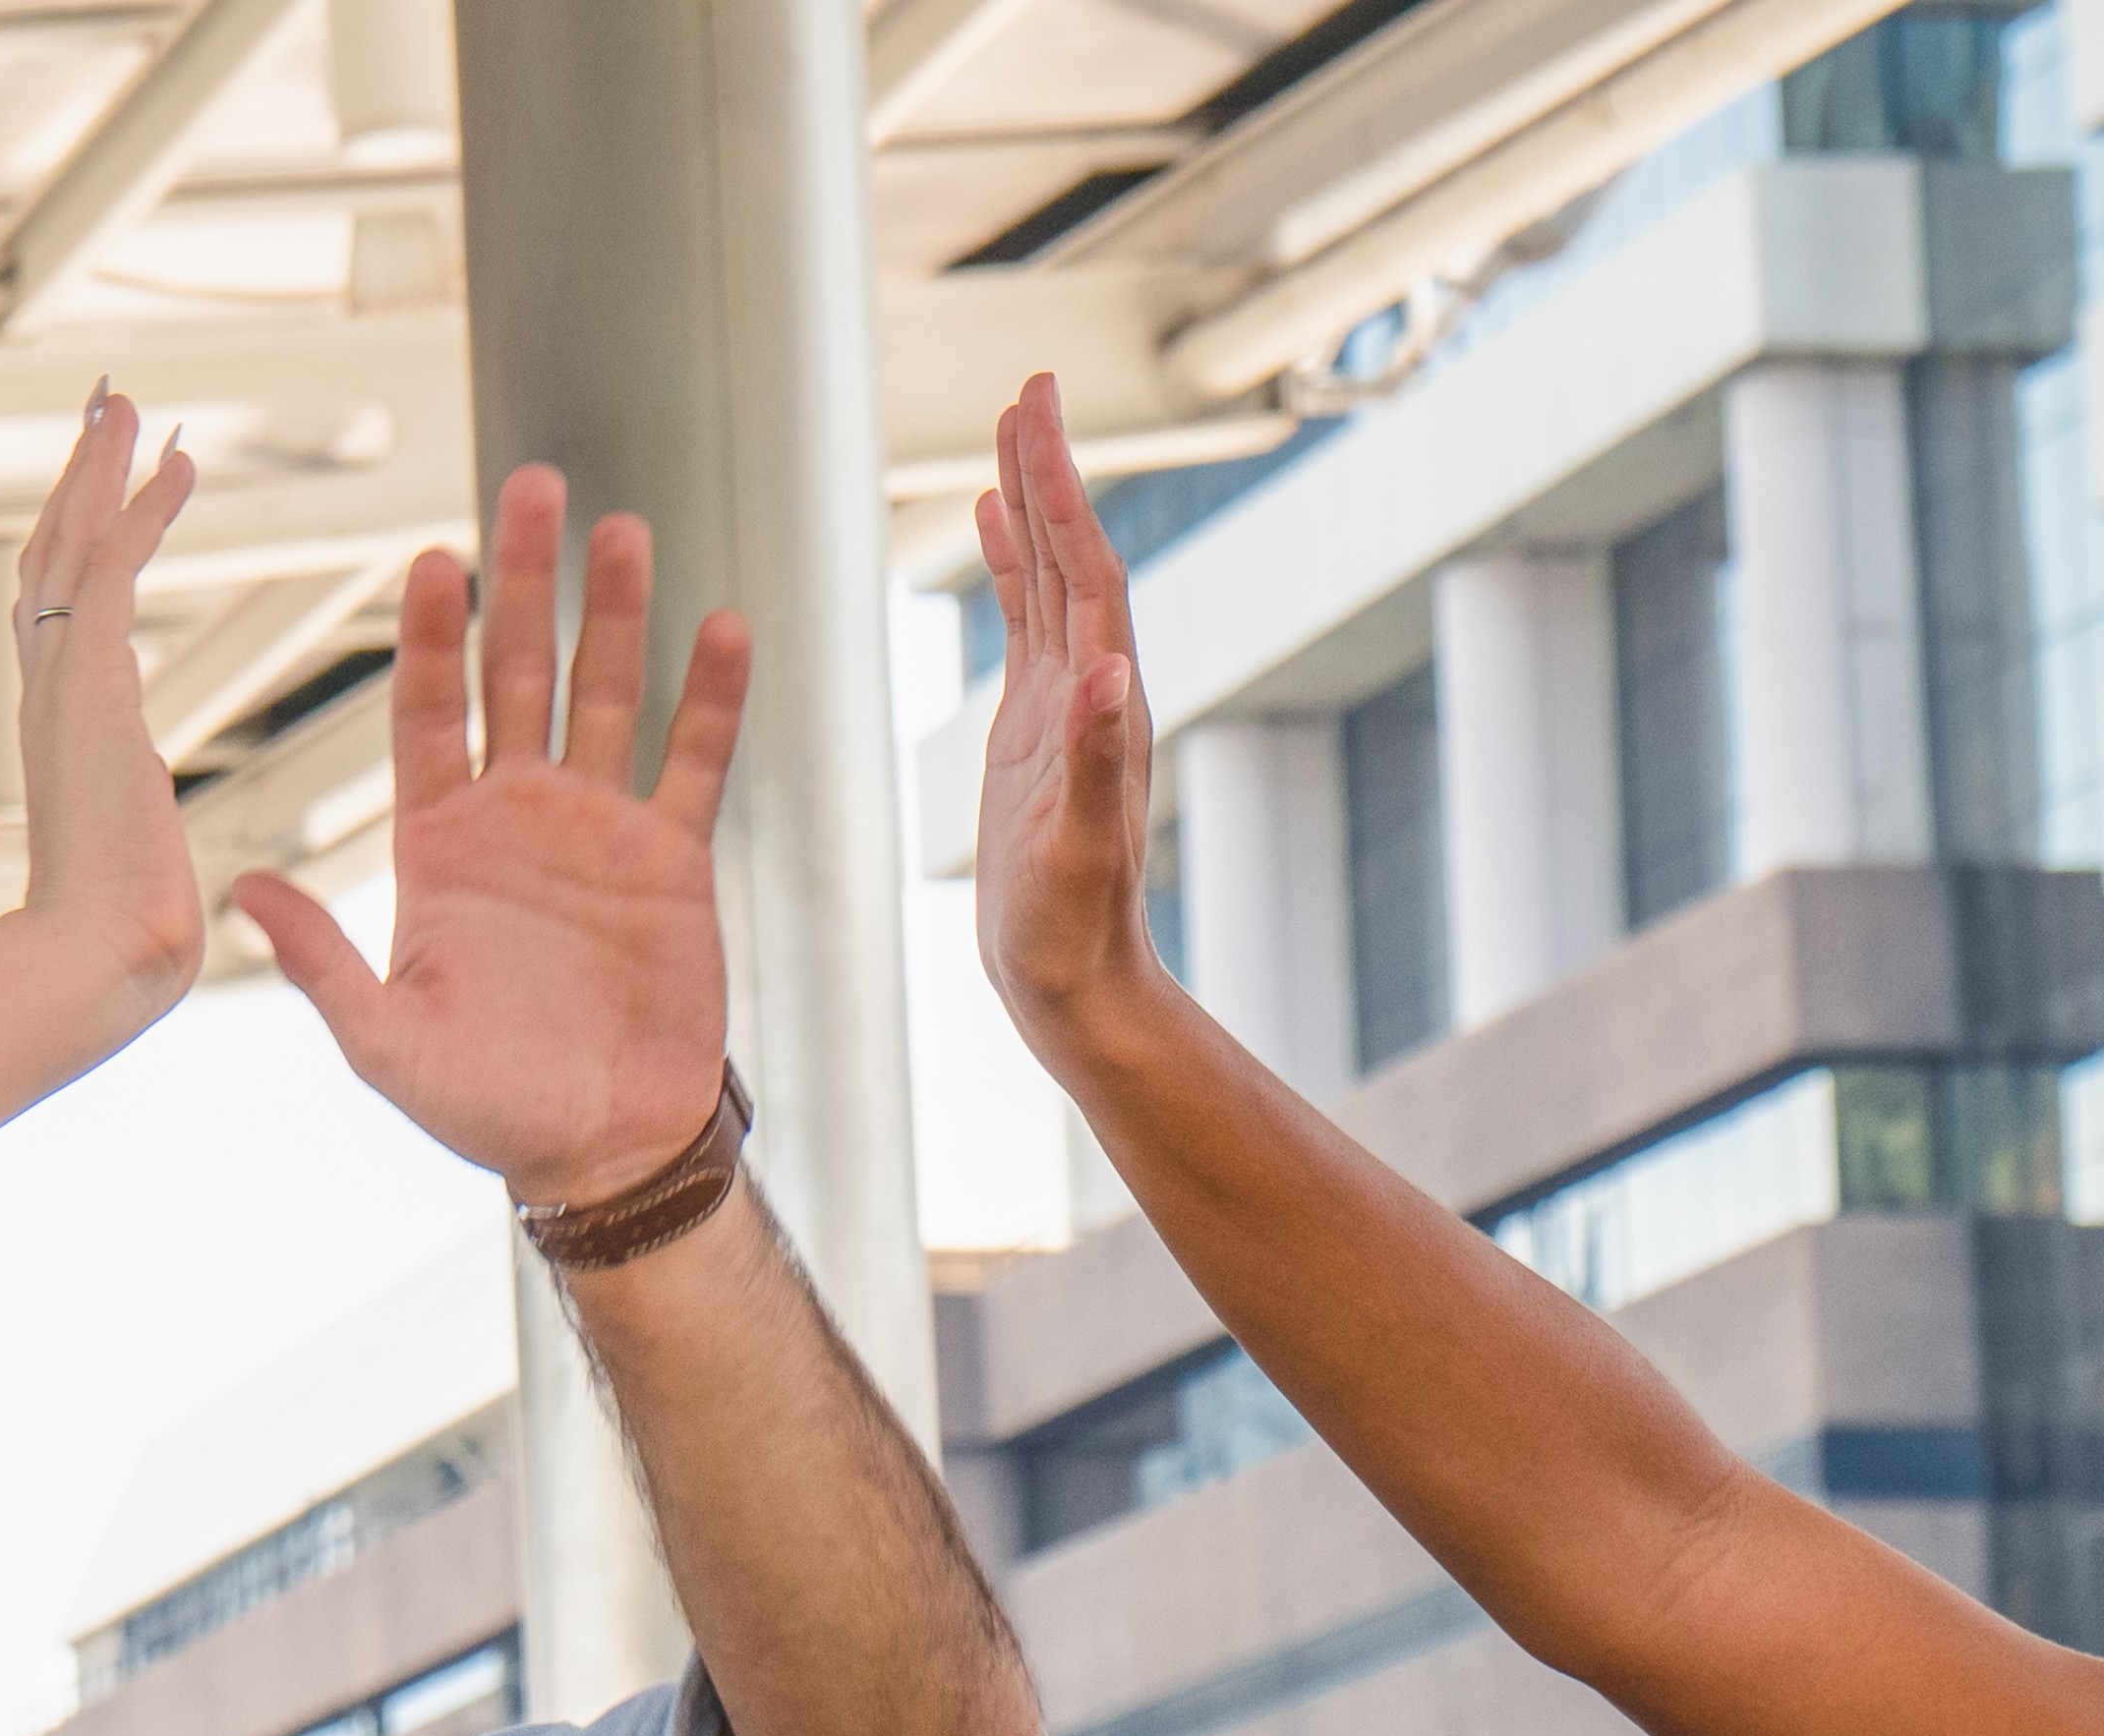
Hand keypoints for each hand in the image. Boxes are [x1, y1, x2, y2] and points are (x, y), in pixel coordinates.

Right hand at [2, 392, 207, 1019]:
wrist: (96, 962)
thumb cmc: (119, 937)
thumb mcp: (130, 846)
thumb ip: (129, 806)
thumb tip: (139, 805)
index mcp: (63, 729)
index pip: (61, 611)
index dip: (78, 541)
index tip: (100, 490)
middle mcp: (51, 692)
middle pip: (52, 556)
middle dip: (76, 480)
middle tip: (102, 410)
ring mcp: (65, 684)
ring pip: (75, 546)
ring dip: (98, 469)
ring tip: (123, 403)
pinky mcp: (94, 685)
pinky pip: (116, 571)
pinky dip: (138, 508)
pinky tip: (170, 459)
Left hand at [239, 465, 749, 1208]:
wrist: (602, 1146)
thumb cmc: (485, 1105)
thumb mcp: (386, 1042)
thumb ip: (321, 962)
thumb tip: (241, 891)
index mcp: (438, 841)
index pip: (429, 709)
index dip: (432, 635)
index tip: (435, 560)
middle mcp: (516, 814)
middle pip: (516, 670)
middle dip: (524, 582)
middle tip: (534, 490)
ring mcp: (598, 828)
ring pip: (605, 693)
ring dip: (614, 613)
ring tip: (620, 531)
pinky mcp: (673, 858)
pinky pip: (695, 761)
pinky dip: (711, 697)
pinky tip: (722, 628)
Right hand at [970, 372, 1173, 1041]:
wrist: (1076, 983)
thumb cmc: (1075, 929)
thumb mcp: (1079, 849)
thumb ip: (1096, 762)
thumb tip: (1113, 674)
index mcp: (1103, 704)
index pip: (1087, 572)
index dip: (1063, 490)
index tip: (1038, 410)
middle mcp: (1093, 690)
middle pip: (1074, 554)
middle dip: (1050, 468)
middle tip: (1031, 384)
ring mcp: (1062, 706)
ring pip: (1049, 579)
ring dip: (1031, 503)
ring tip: (1009, 429)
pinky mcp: (1031, 730)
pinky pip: (1024, 625)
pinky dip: (1010, 566)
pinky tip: (990, 525)